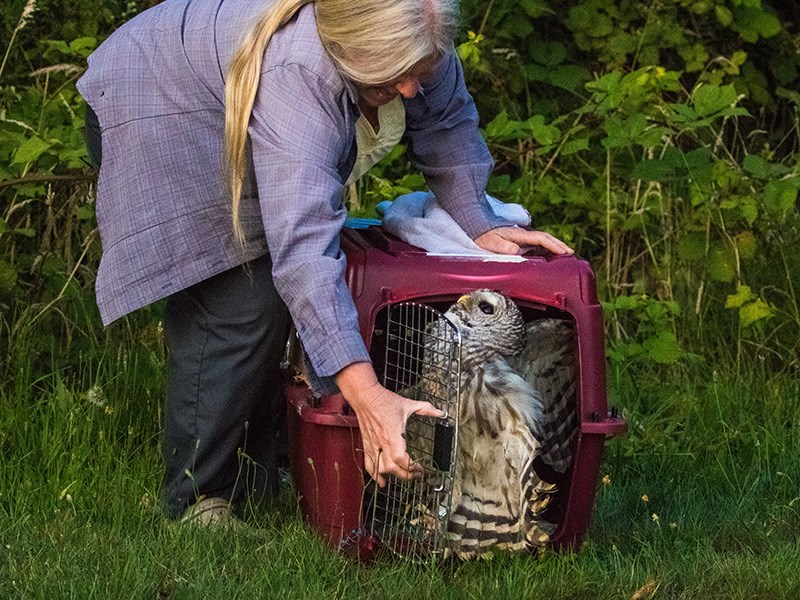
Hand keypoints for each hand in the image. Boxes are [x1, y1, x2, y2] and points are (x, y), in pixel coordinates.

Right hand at [335, 363, 444, 486]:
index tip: (420, 467)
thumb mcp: (408, 404)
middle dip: (406, 475)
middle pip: (393, 467)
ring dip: (392, 475)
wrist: (365, 396)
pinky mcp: (367, 444)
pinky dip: (375, 475)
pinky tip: (382, 482)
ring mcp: (373, 444)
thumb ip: (426, 409)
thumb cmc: (385, 400)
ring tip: (403, 476)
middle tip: (416, 474)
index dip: (412, 466)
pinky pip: (369, 464)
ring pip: (381, 468)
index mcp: (394, 432)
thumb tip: (441, 413)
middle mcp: (382, 441)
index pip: (402, 458)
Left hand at [475, 227, 573, 255]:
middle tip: (570, 252)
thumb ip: (502, 246)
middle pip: (545, 238)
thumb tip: (515, 250)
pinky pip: (535, 243)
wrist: (476, 227)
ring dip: (553, 245)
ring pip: (541, 240)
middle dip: (558, 244)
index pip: (540, 238)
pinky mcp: (517, 240)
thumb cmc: (483, 235)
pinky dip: (544, 247)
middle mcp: (522, 235)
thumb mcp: (491, 242)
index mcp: (519, 235)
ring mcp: (520, 237)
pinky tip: (547, 253)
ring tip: (564, 252)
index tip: (563, 251)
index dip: (553, 244)